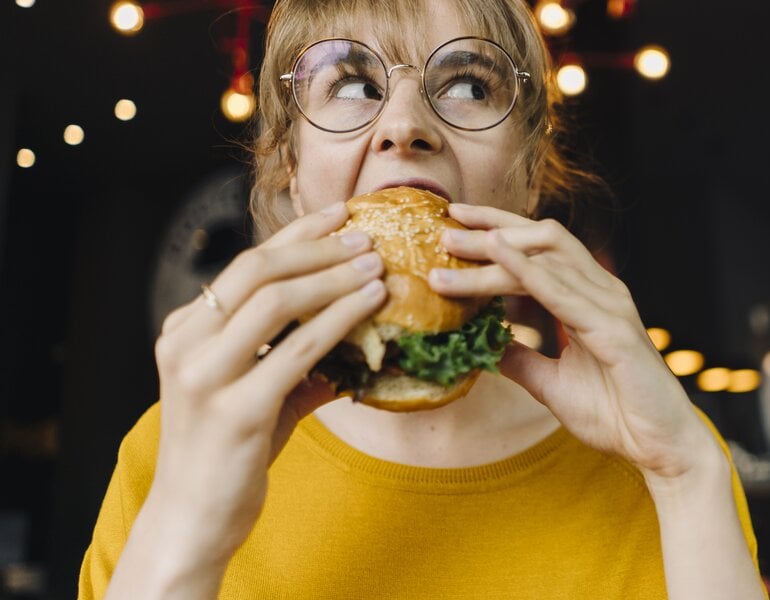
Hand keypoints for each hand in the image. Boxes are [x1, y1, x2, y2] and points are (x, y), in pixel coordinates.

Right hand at [146, 202, 385, 560]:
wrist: (193, 519)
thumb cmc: (228, 454)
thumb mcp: (257, 393)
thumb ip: (296, 360)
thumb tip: (359, 335)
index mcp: (185, 330)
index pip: (245, 265)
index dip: (297, 235)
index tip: (340, 215)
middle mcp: (186, 344)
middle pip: (257, 271)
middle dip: (318, 248)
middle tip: (366, 237)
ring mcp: (206, 376)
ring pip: (276, 301)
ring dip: (333, 278)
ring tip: (377, 266)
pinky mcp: (236, 410)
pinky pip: (297, 351)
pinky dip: (339, 321)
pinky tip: (370, 306)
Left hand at [429, 203, 715, 480]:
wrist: (658, 447)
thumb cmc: (616, 414)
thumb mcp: (552, 384)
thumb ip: (522, 360)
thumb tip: (486, 347)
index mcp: (590, 298)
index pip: (541, 250)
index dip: (498, 231)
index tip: (454, 226)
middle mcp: (602, 291)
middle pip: (543, 239)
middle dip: (493, 226)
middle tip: (444, 225)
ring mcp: (610, 306)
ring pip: (547, 259)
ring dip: (496, 249)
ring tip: (454, 244)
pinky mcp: (612, 330)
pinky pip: (562, 291)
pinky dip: (527, 270)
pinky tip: (497, 254)